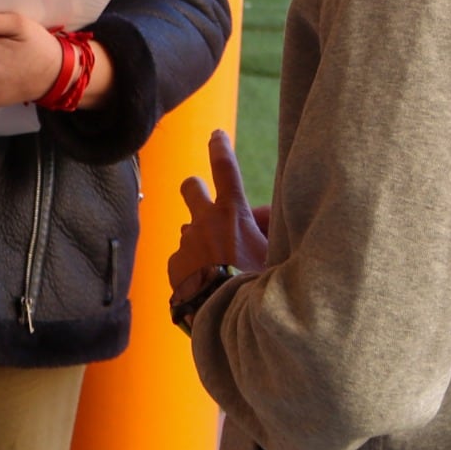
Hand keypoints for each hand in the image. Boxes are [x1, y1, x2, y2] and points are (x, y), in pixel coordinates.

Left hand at [168, 129, 268, 305]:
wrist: (226, 314)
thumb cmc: (259, 283)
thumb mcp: (276, 253)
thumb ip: (270, 229)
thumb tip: (263, 218)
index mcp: (232, 214)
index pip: (224, 169)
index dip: (220, 148)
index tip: (215, 135)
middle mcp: (204, 222)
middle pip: (191, 187)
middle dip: (197, 188)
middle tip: (206, 201)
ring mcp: (186, 243)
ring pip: (190, 230)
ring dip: (201, 239)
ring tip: (220, 265)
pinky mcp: (174, 265)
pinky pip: (183, 259)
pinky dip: (193, 266)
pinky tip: (207, 284)